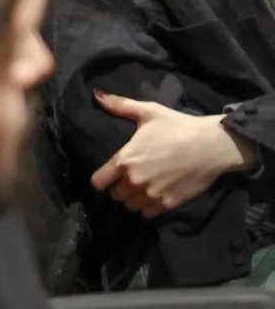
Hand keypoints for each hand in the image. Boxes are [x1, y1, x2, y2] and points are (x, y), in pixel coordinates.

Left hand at [90, 90, 259, 217]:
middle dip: (118, 187)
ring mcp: (152, 194)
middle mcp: (135, 180)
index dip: (101, 179)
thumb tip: (96, 94)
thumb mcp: (147, 111)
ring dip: (133, 198)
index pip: (98, 181)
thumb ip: (119, 105)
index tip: (106, 176)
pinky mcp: (169, 204)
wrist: (212, 145)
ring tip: (141, 188)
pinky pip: (148, 214)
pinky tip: (154, 195)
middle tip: (128, 179)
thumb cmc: (177, 126)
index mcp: (125, 159)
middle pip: (115, 195)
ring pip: (130, 206)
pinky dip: (148, 208)